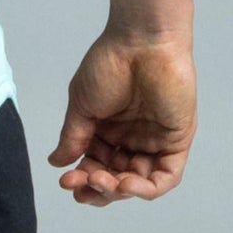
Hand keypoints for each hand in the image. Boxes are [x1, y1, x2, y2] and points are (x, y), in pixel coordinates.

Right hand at [47, 26, 195, 206]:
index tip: (66, 182)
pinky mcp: (176, 143)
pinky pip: (164, 177)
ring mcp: (154, 141)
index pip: (95, 163)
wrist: (142, 42)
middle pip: (115, 178)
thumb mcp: (82, 102)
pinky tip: (126, 184)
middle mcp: (130, 138)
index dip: (81, 177)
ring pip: (138, 182)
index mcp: (107, 127)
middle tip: (83, 186)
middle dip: (98, 187)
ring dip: (119, 190)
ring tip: (102, 181)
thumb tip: (56, 161)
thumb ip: (73, 136)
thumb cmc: (110, 62)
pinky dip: (145, 188)